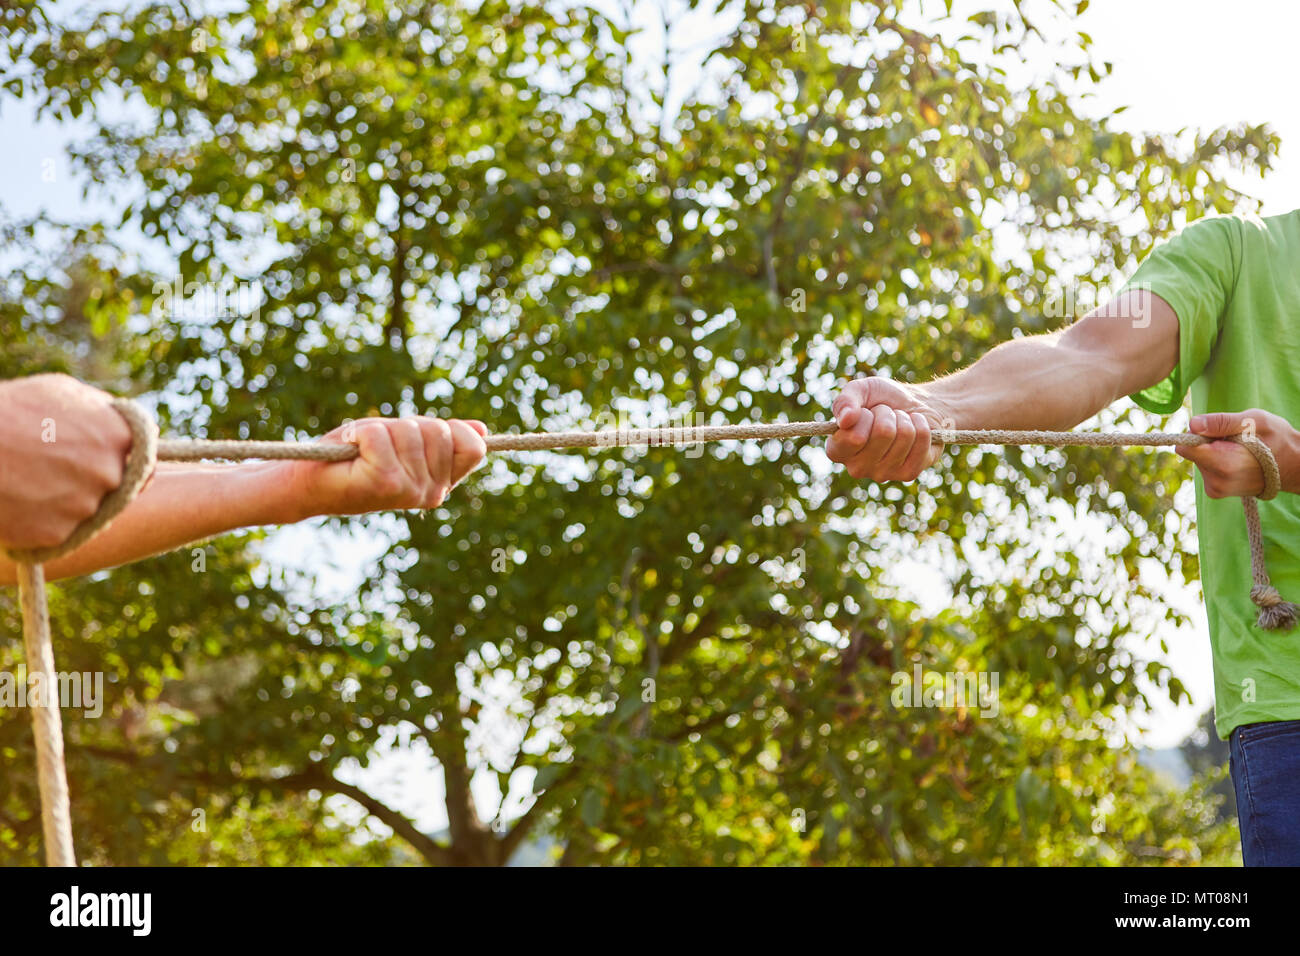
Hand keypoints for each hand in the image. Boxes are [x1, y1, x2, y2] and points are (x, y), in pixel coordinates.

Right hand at [0, 374, 138, 550]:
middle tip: (57, 470)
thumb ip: (103, 411)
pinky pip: (56, 531)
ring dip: (64, 501)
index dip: (127, 462)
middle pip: (117, 488)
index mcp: (120, 437)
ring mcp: (85, 507)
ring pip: (85, 511)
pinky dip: (39, 520)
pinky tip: (17, 500)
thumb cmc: (10, 410)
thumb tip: (123, 424)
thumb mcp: (61, 392)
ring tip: (27, 480)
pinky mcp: (56, 534)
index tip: (113, 463)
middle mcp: (111, 474)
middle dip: (94, 481)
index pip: (144, 459)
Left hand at [284, 416, 487, 518]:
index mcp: (441, 484)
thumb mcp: (402, 439)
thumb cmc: (352, 458)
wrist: (306, 484)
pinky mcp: (386, 483)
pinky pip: (380, 435)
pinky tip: (349, 447)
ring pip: (409, 430)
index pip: (474, 448)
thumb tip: (481, 429)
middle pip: (439, 430)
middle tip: (377, 444)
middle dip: (406, 425)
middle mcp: (432, 493)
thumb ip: (440, 437)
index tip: (416, 433)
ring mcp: (411, 491)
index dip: (452, 429)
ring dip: (380, 428)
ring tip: (361, 448)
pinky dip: (359, 432)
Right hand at [826, 377, 951, 481]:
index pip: (853, 437)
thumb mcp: (860, 390)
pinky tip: (914, 430)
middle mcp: (856, 467)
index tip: (865, 412)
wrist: (915, 404)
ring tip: (900, 422)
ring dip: (905, 419)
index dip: (864, 416)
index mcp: (837, 450)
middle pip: (883, 433)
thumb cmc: (882, 399)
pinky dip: (921, 425)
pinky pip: (921, 439)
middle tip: (886, 416)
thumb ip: (844, 401)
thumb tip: (845, 419)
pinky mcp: (908, 474)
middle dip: (888, 414)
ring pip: (904, 434)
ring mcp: (883, 474)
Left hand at [1176, 409, 1299, 498]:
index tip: (1214, 430)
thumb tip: (1193, 424)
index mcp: (1224, 464)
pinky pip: (1205, 467)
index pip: (1186, 448)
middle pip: (1192, 452)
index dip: (1196, 434)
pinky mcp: (1215, 490)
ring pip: (1198, 459)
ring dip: (1214, 450)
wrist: (1293, 466)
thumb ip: (1222, 423)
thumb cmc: (1277, 439)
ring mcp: (1215, 489)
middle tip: (1235, 440)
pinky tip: (1237, 459)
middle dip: (1208, 441)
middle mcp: (1216, 482)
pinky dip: (1217, 460)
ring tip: (1240, 449)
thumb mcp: (1254, 422)